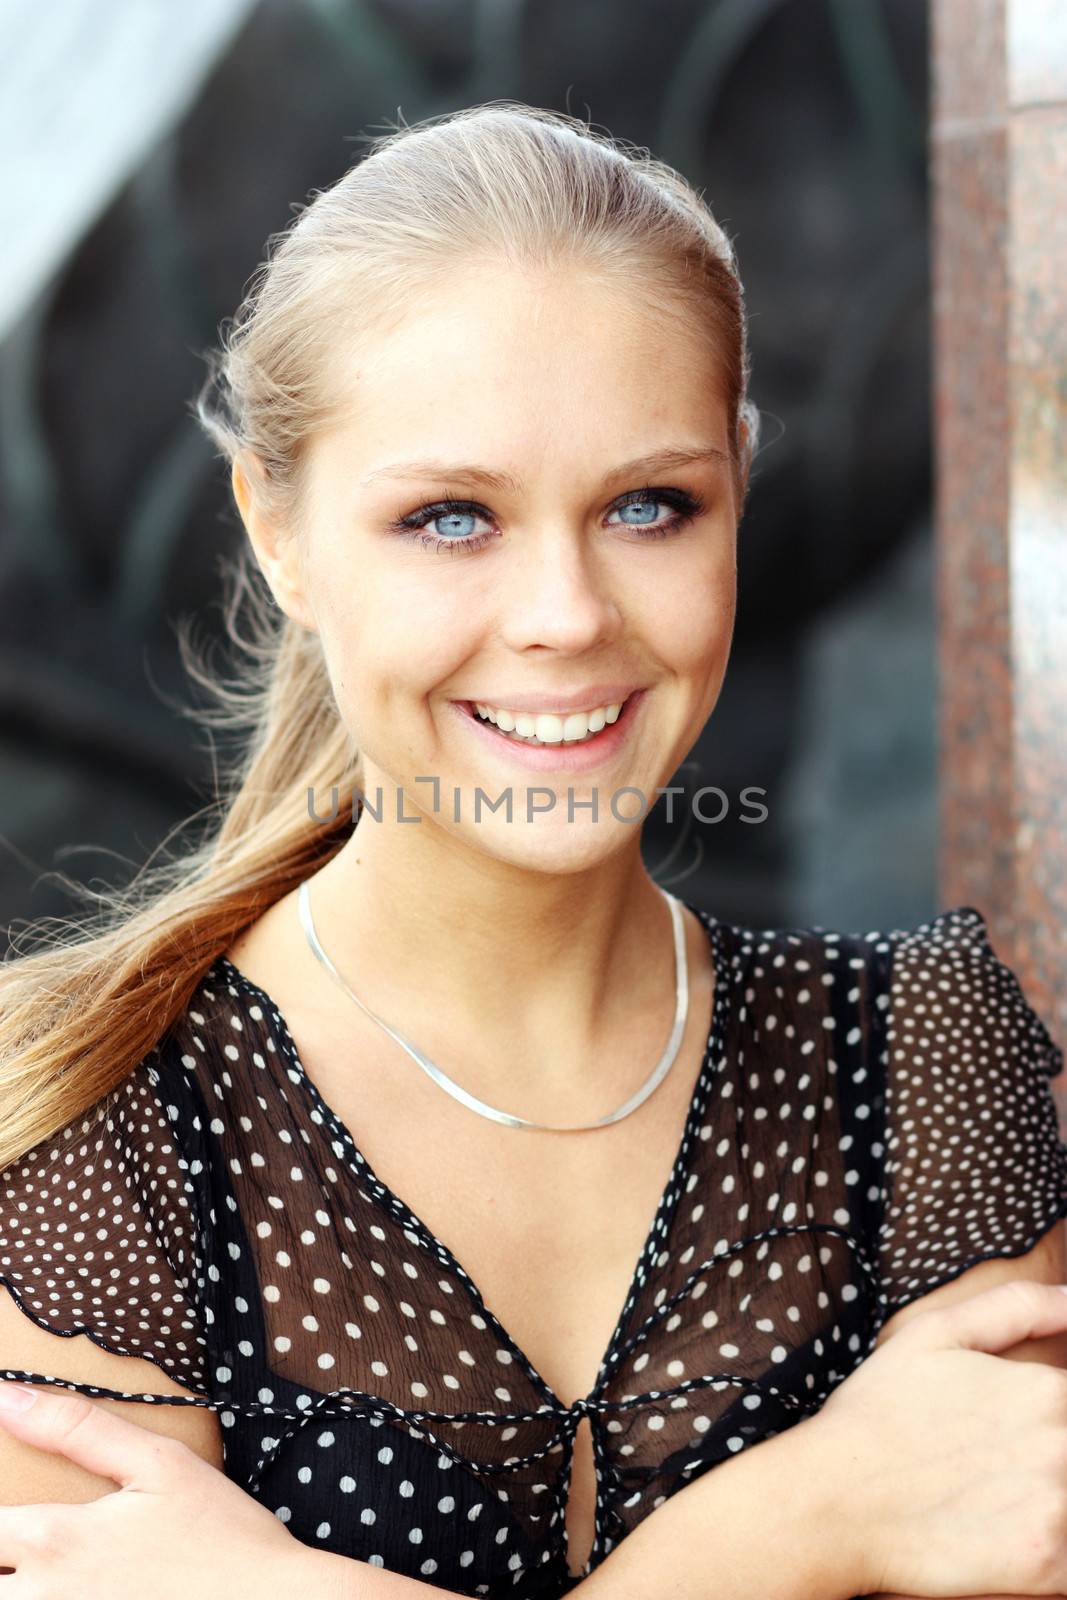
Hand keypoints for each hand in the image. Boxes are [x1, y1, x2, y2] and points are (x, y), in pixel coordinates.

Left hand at [0, 1379, 310, 1596]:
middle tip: (19, 1542)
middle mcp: (45, 1597)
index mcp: (55, 1540)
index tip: (15, 1509)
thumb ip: (76, 1428)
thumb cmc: (219, 1533)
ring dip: (16, 1585)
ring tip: (34, 1568)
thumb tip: (5, 1396)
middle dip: (0, 1556)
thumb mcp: (158, 1463)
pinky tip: (72, 1591)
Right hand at [813, 1280, 1066, 1596]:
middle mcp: (1063, 1445)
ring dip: (1047, 1498)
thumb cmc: (880, 1411)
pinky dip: (1046, 1549)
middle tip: (988, 1461)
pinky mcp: (1048, 1567)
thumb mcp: (935, 1334)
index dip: (1043, 1417)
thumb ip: (1018, 1307)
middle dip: (1042, 1453)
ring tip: (991, 1496)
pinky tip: (998, 1534)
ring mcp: (1059, 1509)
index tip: (1003, 1430)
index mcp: (1047, 1389)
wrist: (834, 1500)